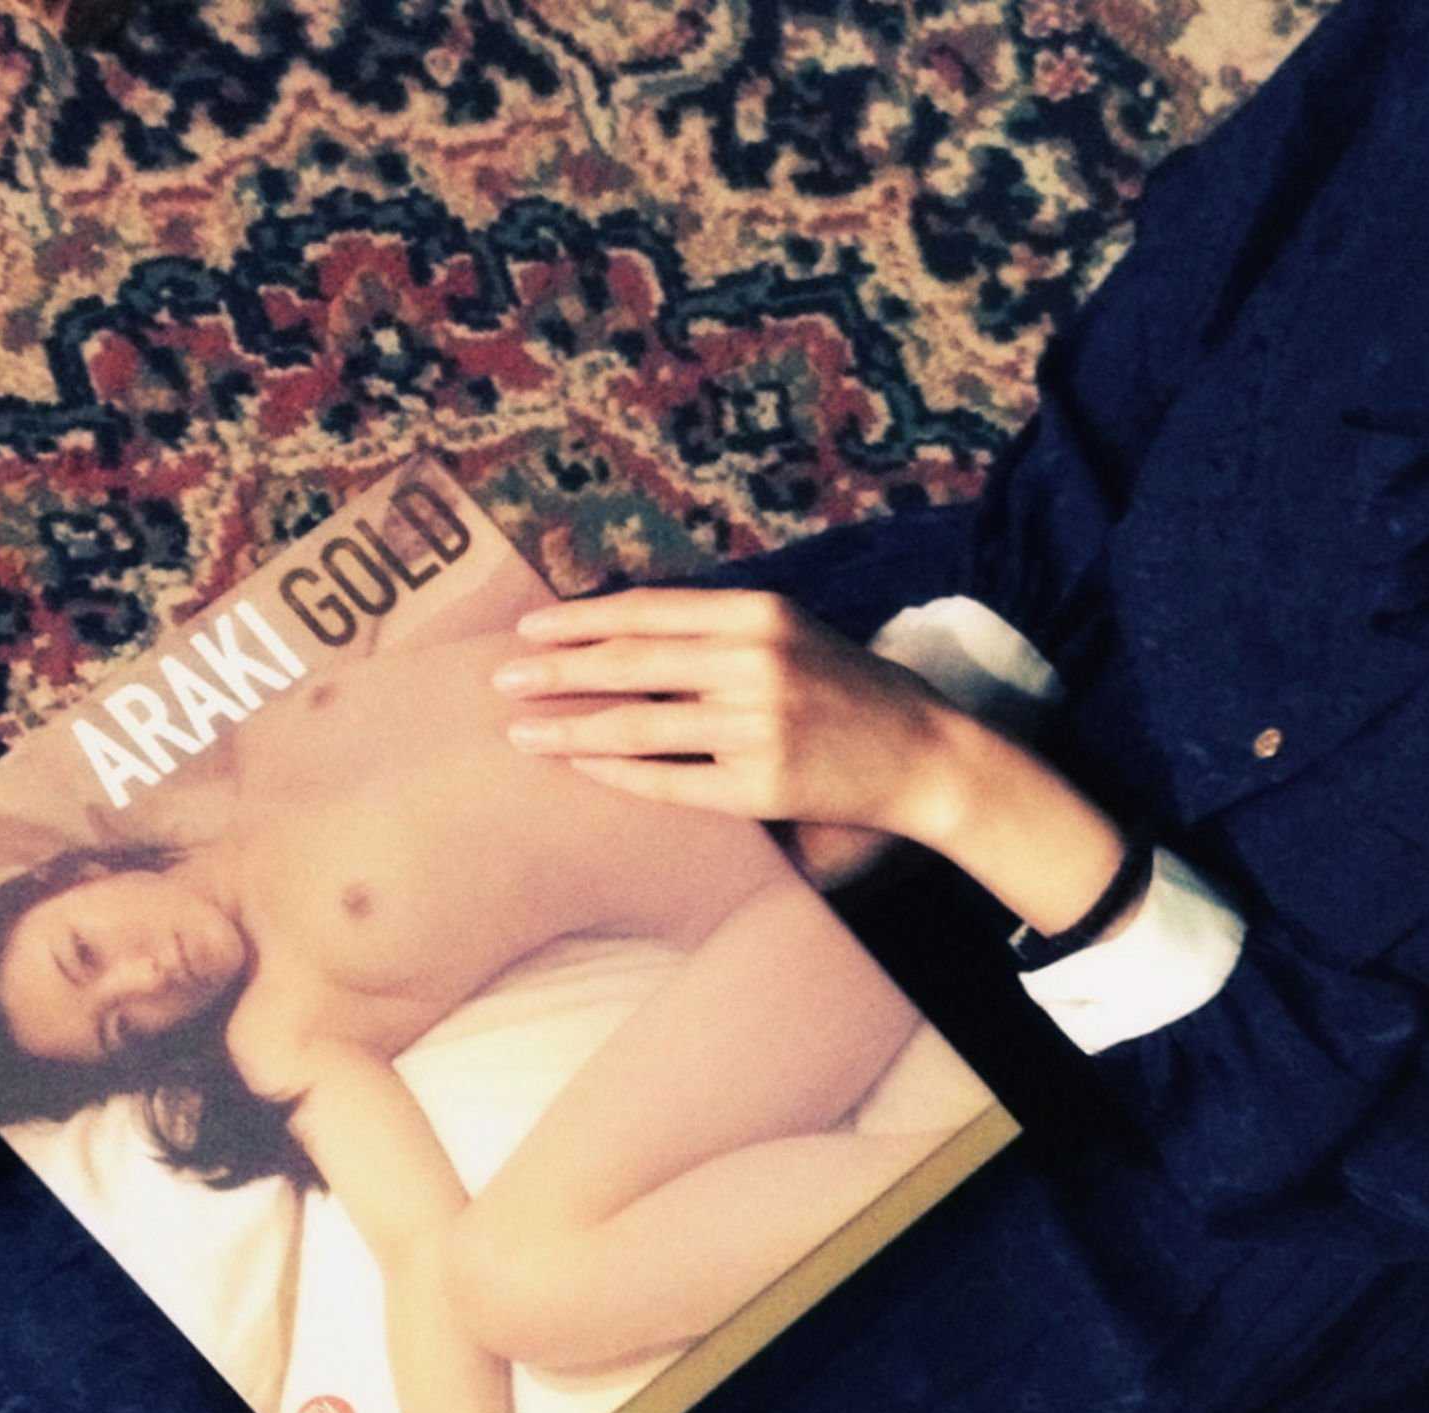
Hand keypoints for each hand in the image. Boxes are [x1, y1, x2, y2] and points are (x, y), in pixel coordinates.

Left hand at [492, 586, 983, 846]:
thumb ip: (719, 628)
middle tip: (502, 679)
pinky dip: (616, 772)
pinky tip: (580, 765)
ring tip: (522, 732)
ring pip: (637, 723)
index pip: (647, 611)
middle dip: (555, 671)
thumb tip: (622, 632)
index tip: (530, 627)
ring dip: (568, 726)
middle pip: (629, 662)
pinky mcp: (760, 785)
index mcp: (758, 612)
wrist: (926, 756)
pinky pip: (667, 779)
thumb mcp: (792, 634)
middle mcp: (754, 661)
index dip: (580, 619)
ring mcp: (756, 725)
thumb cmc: (852, 693)